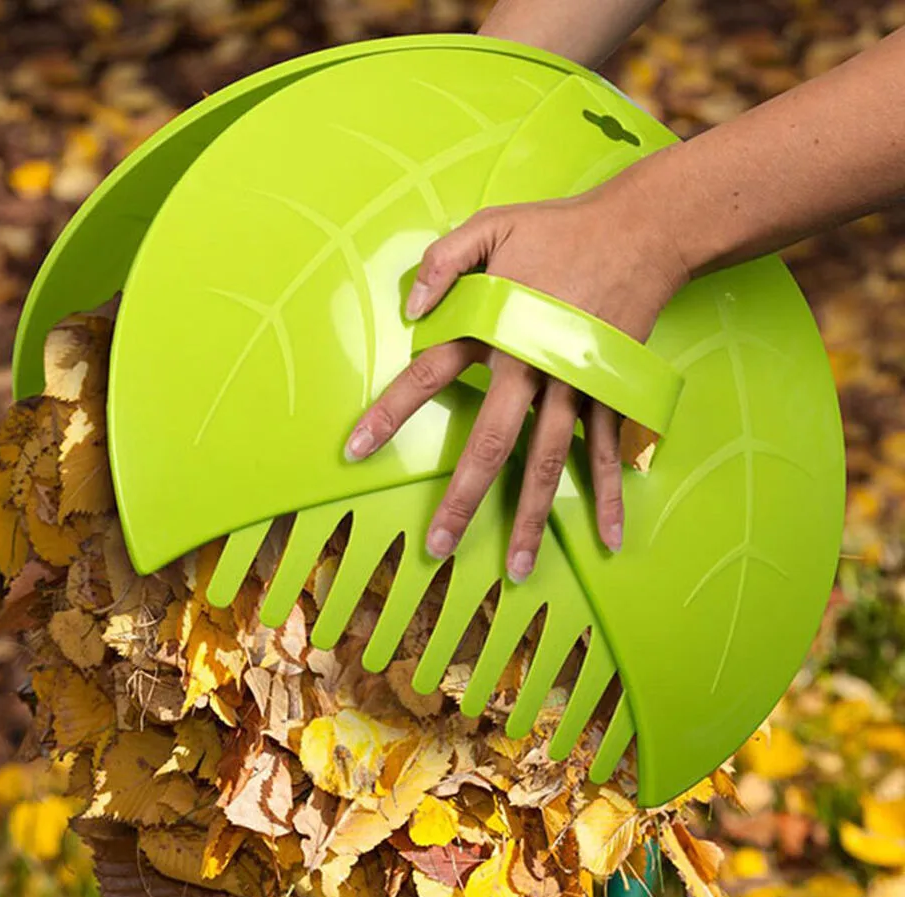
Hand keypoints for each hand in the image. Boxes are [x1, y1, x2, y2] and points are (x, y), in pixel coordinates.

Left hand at [343, 174, 687, 582]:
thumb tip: (408, 305)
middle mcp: (532, 367)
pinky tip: (608, 538)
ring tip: (518, 569)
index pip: (428, 376)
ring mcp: (576, 385)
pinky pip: (608, 452)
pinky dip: (609, 495)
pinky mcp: (610, 391)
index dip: (390, 414)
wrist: (645, 228)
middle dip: (463, 498)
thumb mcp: (492, 224)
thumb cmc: (560, 228)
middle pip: (491, 443)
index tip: (354, 450)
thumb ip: (445, 261)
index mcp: (494, 329)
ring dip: (533, 519)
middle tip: (438, 547)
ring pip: (549, 463)